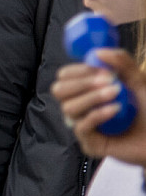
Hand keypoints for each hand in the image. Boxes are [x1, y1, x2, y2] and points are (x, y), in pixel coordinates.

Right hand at [51, 48, 145, 166]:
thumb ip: (122, 63)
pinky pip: (81, 126)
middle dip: (81, 83)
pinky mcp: (90, 144)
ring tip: (116, 94)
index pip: (65, 76)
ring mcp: (84, 126)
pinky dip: (97, 114)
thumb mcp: (139, 81)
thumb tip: (98, 51)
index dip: (79, 70)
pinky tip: (116, 110)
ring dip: (92, 97)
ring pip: (68, 108)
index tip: (102, 69)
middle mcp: (81, 107)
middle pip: (59, 90)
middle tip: (107, 80)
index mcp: (87, 91)